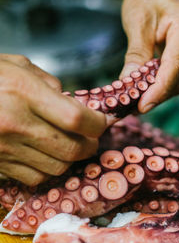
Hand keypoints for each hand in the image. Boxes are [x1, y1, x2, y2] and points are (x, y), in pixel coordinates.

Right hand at [0, 54, 106, 185]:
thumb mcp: (18, 66)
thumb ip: (49, 84)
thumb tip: (74, 103)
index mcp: (24, 92)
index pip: (77, 118)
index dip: (99, 124)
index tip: (104, 121)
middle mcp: (15, 122)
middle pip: (72, 148)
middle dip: (90, 145)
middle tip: (92, 138)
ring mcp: (4, 147)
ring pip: (57, 166)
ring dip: (70, 158)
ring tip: (70, 145)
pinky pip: (35, 177)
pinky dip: (48, 169)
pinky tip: (46, 155)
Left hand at [120, 0, 178, 112]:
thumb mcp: (137, 23)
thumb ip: (136, 55)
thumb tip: (129, 86)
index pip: (175, 68)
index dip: (158, 91)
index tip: (141, 107)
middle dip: (157, 94)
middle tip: (133, 106)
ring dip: (161, 91)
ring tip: (138, 97)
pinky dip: (165, 82)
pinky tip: (149, 86)